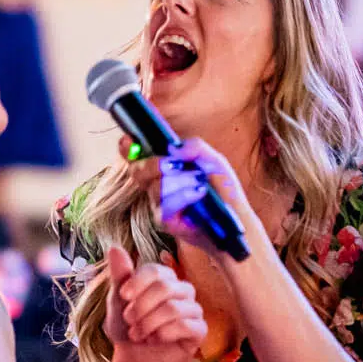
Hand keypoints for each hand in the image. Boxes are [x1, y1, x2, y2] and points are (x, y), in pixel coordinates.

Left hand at [100, 247, 205, 361]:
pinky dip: (163, 334)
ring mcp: (193, 309)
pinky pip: (185, 325)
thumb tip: (114, 247)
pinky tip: (153, 340)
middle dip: (141, 307)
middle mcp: (182, 290)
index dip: (137, 283)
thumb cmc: (127, 327)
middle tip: (129, 321)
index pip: (155, 270)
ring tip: (137, 334)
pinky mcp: (199, 330)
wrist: (134, 360)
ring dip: (148, 323)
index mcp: (164, 279)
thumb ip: (120, 275)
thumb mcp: (118, 302)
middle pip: (165, 287)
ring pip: (173, 308)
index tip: (123, 296)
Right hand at [120, 137, 263, 261]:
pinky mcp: (164, 220)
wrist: (234, 219)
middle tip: (176, 164)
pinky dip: (184, 196)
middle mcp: (157, 183)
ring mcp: (158, 203)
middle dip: (155, 164)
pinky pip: (165, 204)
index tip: (128, 141)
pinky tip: (199, 194)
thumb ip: (195, 148)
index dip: (127, 148)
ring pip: (156, 187)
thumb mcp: (214, 161)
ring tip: (201, 182)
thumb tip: (172, 148)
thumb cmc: (222, 189)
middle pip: (138, 171)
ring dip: (180, 181)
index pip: (137, 155)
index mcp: (165, 166)